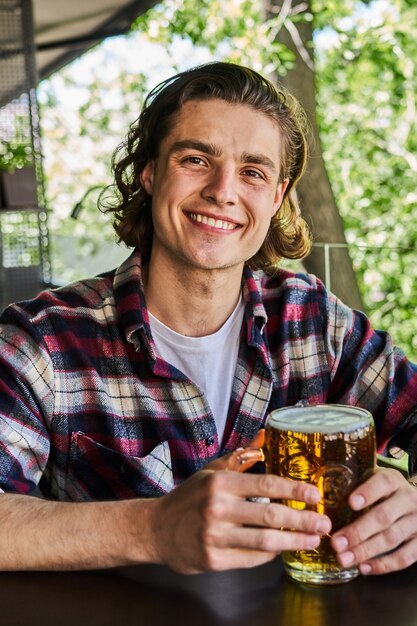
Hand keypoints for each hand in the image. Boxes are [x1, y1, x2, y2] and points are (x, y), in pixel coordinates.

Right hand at [148, 434, 330, 573]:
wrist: (155, 529)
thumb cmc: (188, 498)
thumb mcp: (211, 472)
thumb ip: (240, 458)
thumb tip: (264, 437)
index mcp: (220, 483)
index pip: (265, 485)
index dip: (294, 490)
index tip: (315, 494)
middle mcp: (217, 509)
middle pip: (271, 515)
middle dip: (303, 520)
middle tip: (325, 522)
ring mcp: (215, 536)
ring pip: (265, 541)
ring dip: (295, 541)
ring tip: (314, 539)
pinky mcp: (213, 560)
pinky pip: (252, 558)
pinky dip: (271, 553)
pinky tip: (283, 549)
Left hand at [331, 467, 416, 574]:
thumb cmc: (386, 492)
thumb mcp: (375, 480)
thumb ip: (356, 484)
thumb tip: (321, 494)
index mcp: (394, 481)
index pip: (383, 483)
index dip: (367, 492)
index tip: (350, 503)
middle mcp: (408, 500)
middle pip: (383, 516)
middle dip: (358, 532)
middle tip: (337, 543)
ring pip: (391, 538)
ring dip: (365, 551)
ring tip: (344, 558)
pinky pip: (404, 558)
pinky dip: (383, 565)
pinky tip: (364, 567)